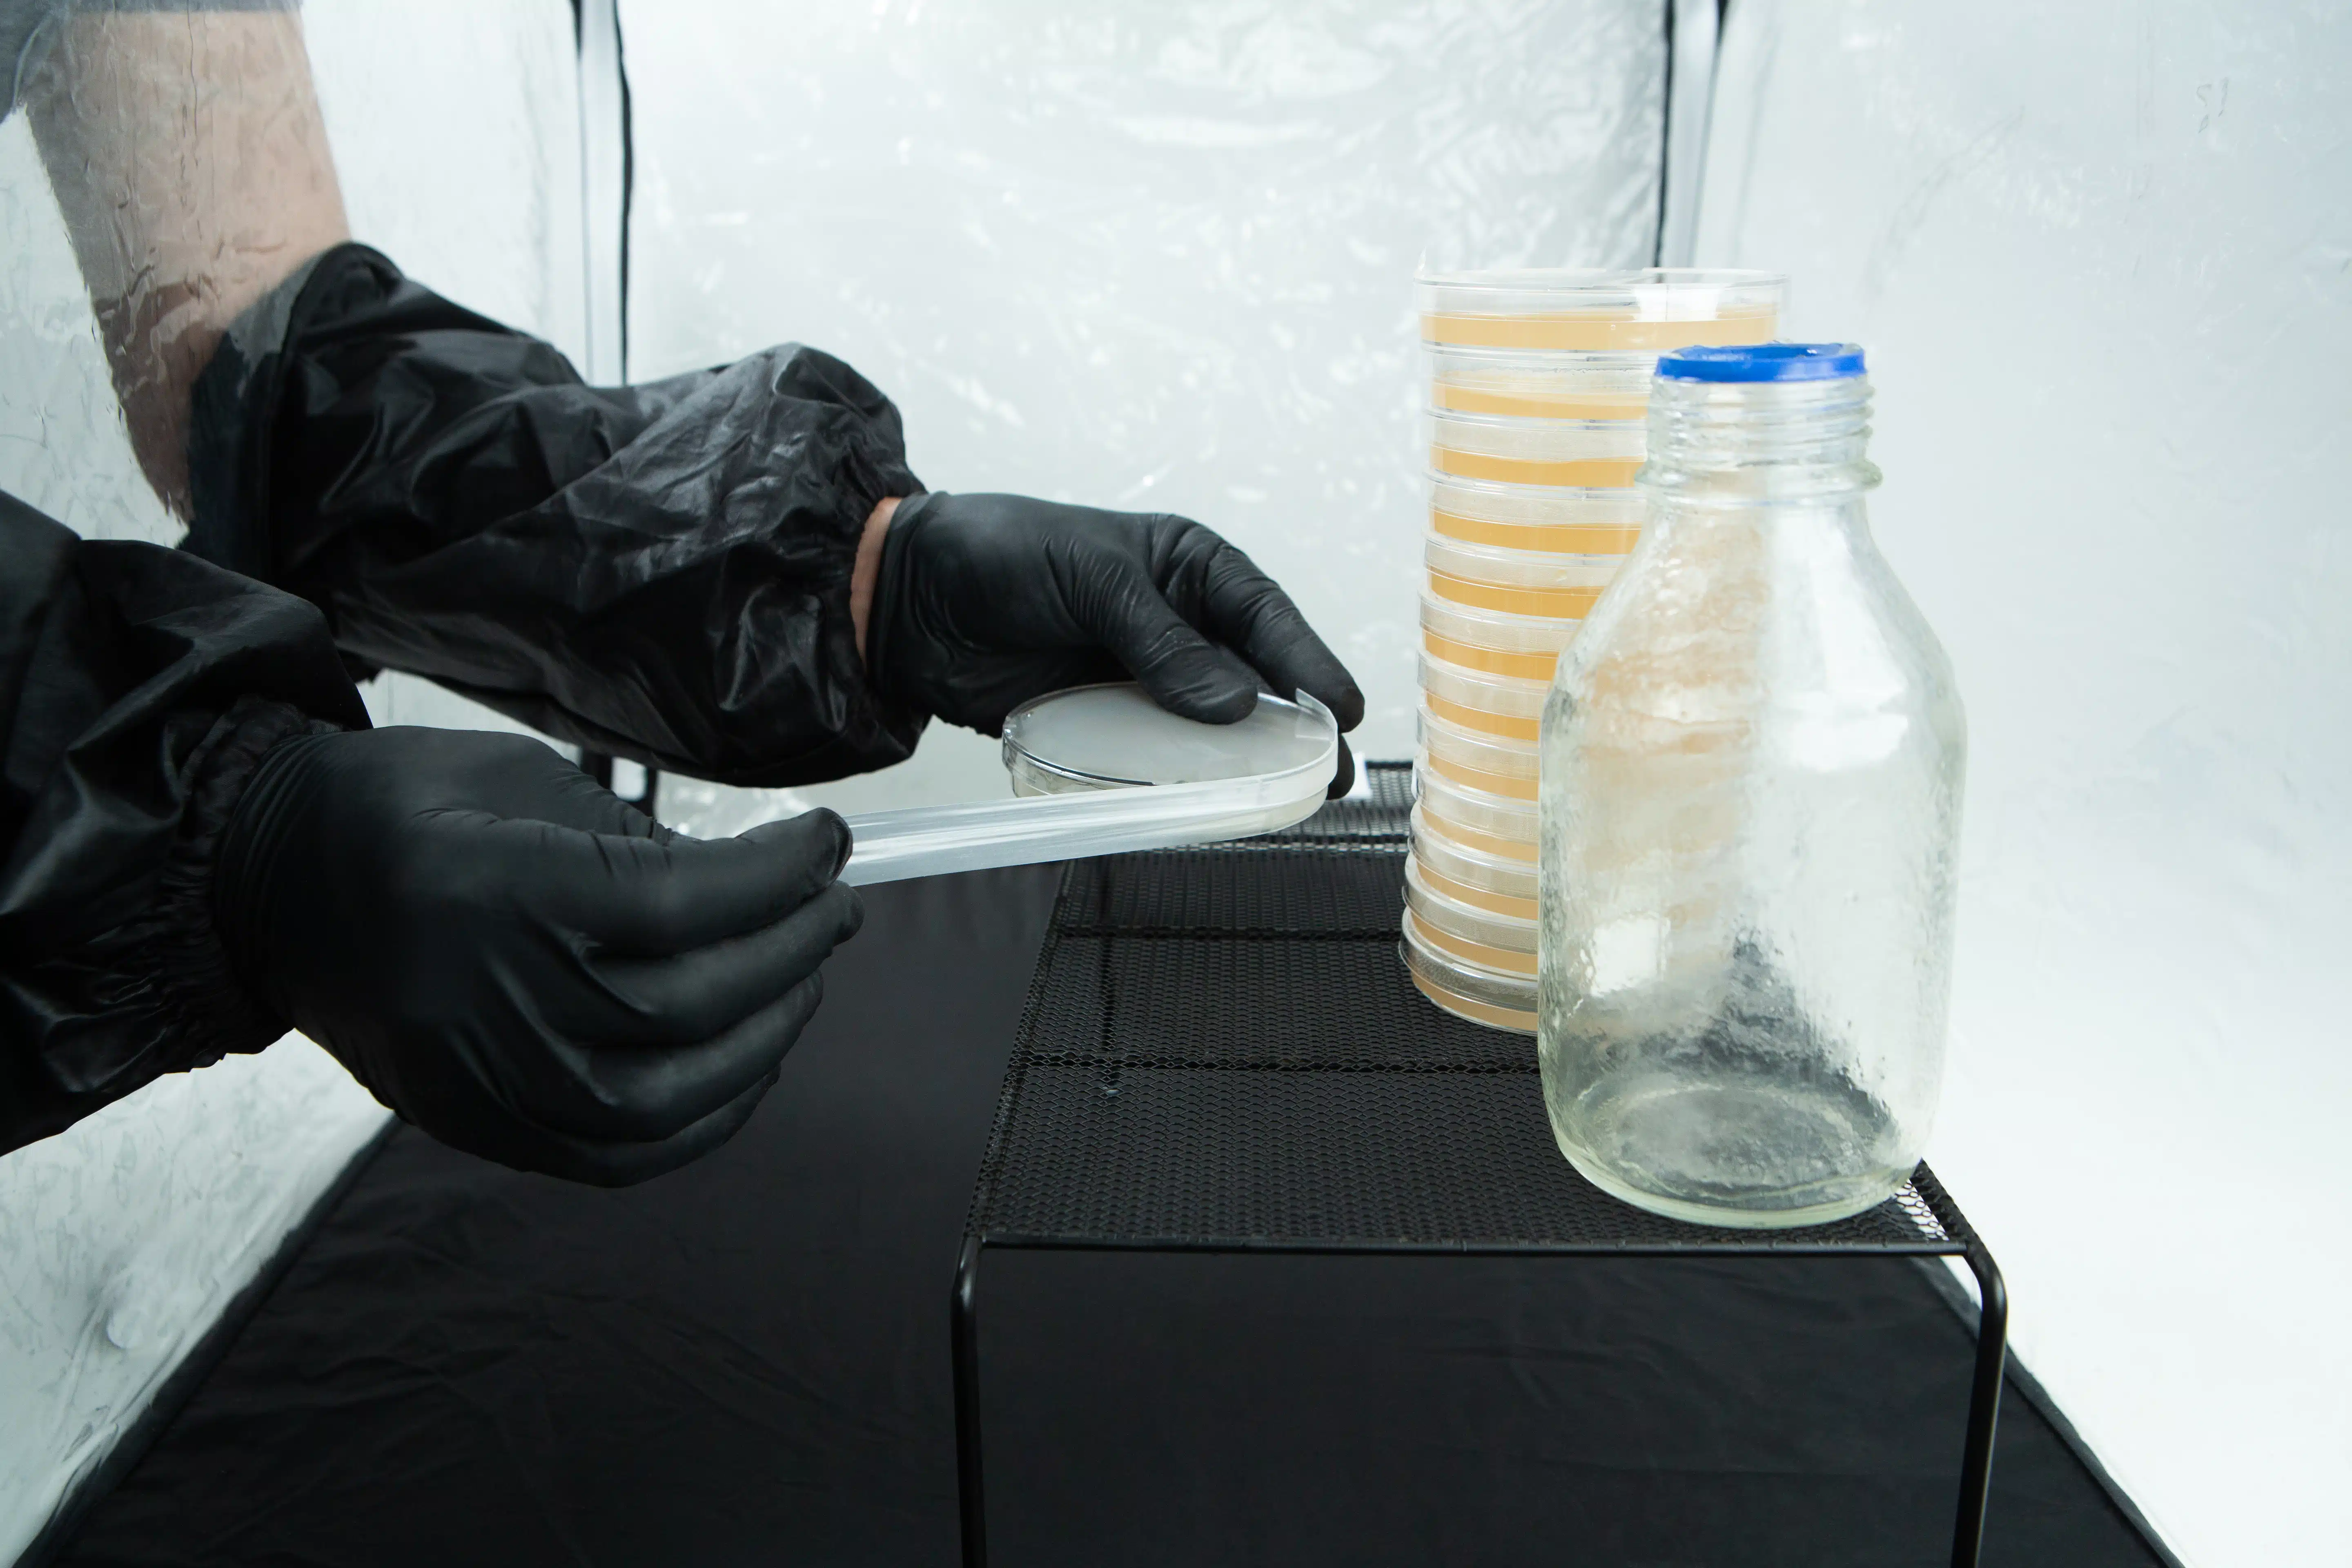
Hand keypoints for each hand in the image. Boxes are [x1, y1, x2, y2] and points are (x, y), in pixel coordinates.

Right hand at [213, 727, 862, 1184]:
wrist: (270, 883)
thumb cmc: (402, 810)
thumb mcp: (523, 781)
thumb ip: (639, 841)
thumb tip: (760, 883)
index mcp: (493, 888)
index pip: (679, 901)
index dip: (776, 876)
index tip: (829, 843)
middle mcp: (488, 998)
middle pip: (687, 1000)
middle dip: (790, 950)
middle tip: (833, 908)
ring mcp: (481, 1078)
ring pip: (667, 1097)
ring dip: (765, 1038)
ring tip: (801, 981)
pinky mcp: (479, 1125)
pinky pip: (620, 1155)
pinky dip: (706, 1118)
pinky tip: (750, 1062)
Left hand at [863, 492, 1364, 793]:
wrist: (910, 600)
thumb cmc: (1000, 555)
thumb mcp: (1091, 578)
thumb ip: (1160, 640)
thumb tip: (1230, 703)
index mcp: (1186, 568)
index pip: (1264, 615)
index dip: (1307, 662)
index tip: (1341, 709)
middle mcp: (1175, 625)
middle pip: (1251, 680)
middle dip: (1290, 725)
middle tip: (1327, 773)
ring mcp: (1141, 679)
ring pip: (1210, 728)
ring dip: (1242, 763)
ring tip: (1285, 800)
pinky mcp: (1103, 724)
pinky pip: (1155, 758)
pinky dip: (1179, 782)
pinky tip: (1207, 806)